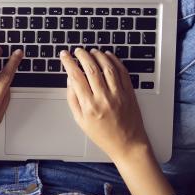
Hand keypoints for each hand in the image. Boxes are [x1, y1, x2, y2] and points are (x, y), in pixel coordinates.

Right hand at [59, 47, 150, 162]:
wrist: (127, 143)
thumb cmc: (103, 135)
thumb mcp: (80, 120)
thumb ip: (73, 99)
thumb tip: (70, 79)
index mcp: (89, 106)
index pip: (76, 77)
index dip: (68, 62)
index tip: (65, 55)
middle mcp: (103, 98)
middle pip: (91, 68)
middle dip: (82, 55)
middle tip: (78, 50)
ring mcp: (118, 94)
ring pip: (107, 67)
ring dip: (98, 55)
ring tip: (91, 51)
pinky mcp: (129, 92)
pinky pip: (122, 71)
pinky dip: (114, 60)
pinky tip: (108, 56)